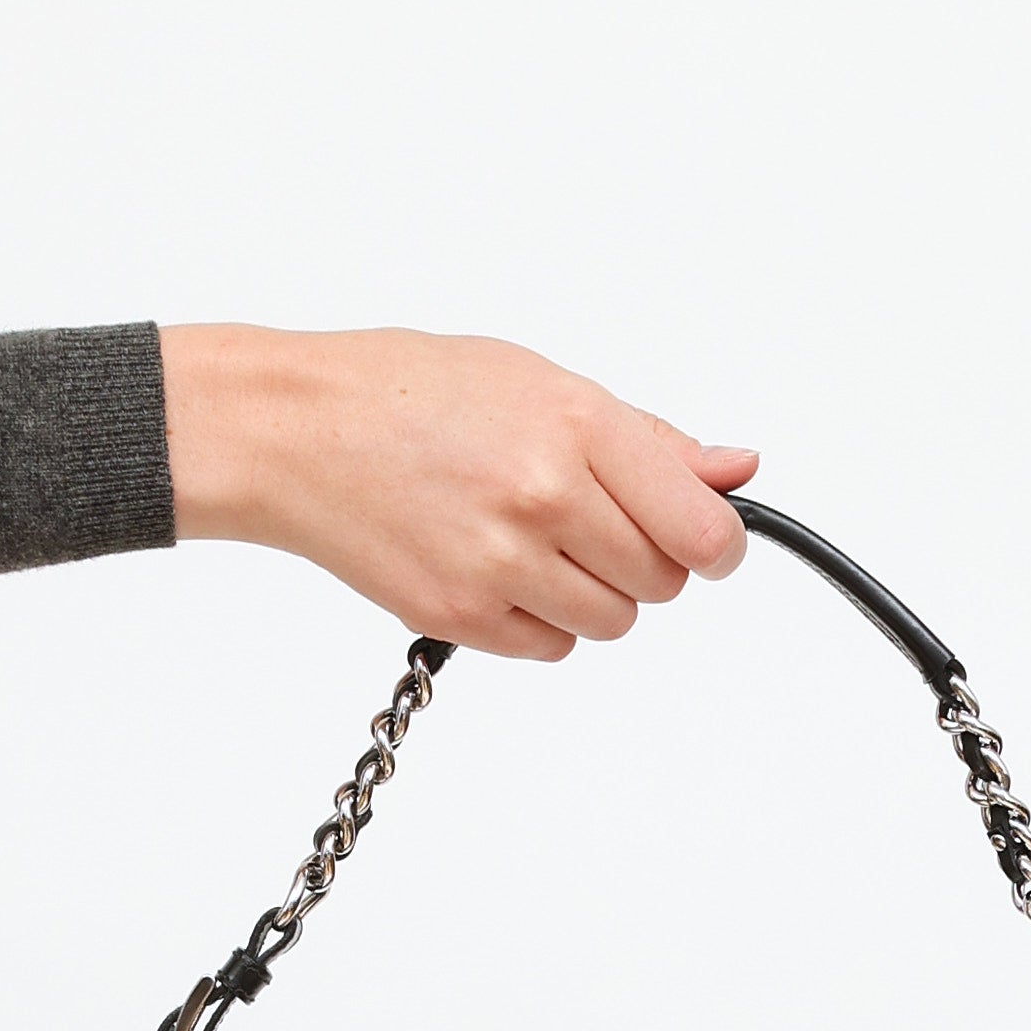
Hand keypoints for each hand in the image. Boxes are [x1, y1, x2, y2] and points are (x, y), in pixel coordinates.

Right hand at [158, 325, 757, 660]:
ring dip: (592, 593)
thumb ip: (645, 439)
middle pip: (662, 582)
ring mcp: (501, 567)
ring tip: (533, 540)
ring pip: (612, 622)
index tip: (706, 543)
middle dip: (643, 560)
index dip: (715, 545)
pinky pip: (551, 648)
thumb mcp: (539, 382)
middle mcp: (544, 499)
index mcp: (575, 427)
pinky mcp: (462, 619)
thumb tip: (734, 472)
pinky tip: (496, 568)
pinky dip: (539, 619)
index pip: (701, 530)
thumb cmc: (409, 394)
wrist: (296, 432)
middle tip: (588, 521)